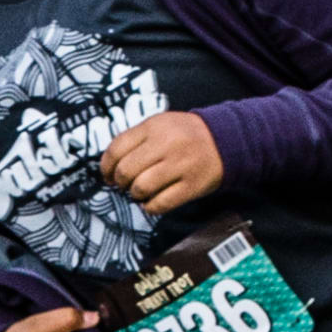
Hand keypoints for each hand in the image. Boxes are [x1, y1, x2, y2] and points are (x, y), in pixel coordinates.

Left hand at [100, 110, 224, 213]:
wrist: (226, 140)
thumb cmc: (185, 135)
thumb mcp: (160, 125)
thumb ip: (135, 140)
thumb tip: (109, 167)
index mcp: (154, 127)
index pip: (116, 149)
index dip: (106, 167)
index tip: (108, 176)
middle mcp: (166, 145)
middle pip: (126, 171)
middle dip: (120, 182)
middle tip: (125, 184)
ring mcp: (180, 165)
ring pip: (141, 188)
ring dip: (135, 194)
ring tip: (141, 191)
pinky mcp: (192, 186)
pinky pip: (160, 204)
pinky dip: (150, 207)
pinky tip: (152, 201)